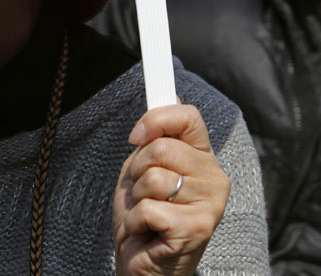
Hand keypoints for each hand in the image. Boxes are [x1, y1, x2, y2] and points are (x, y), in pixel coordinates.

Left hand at [112, 103, 229, 275]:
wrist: (142, 265)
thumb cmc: (144, 215)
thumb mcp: (145, 167)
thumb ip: (157, 135)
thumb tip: (169, 92)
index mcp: (202, 157)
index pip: (188, 116)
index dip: (156, 119)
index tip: (136, 135)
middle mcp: (214, 178)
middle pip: (162, 148)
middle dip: (137, 169)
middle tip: (141, 190)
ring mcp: (210, 205)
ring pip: (153, 177)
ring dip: (136, 197)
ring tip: (146, 211)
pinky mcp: (198, 229)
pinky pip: (150, 207)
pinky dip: (136, 220)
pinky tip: (147, 231)